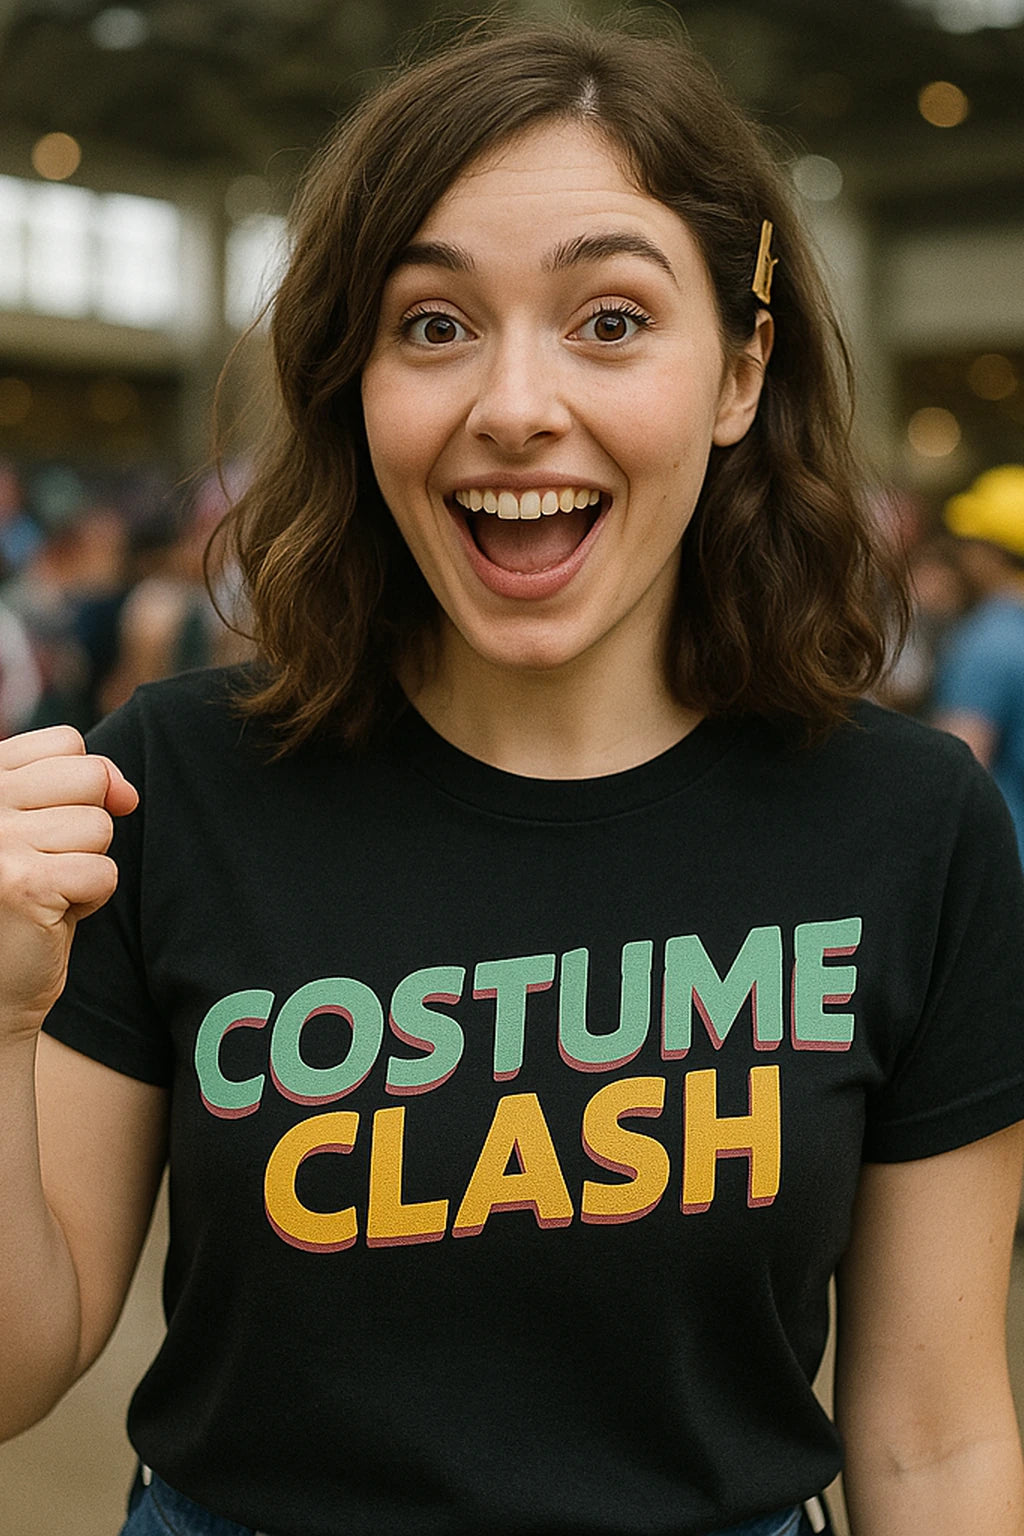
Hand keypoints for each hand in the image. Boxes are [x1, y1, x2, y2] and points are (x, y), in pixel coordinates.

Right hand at [0, 725, 137, 1037]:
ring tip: (45, 890)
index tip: (47, 826)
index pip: (66, 742)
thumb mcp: (42, 825)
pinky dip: (91, 899)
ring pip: (100, 827)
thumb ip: (79, 787)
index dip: (81, 786)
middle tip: (48, 862)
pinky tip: (51, 914)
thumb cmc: (21, 898)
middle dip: (86, 826)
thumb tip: (127, 793)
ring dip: (86, 866)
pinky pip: (103, 872)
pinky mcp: (23, 884)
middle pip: (90, 778)